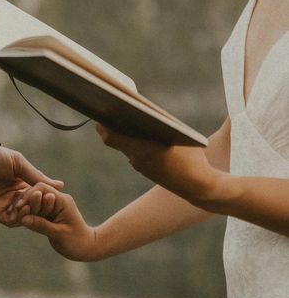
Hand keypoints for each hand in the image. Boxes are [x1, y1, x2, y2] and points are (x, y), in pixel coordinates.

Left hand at [0, 145, 63, 226]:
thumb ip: (38, 177)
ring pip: (24, 216)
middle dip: (39, 206)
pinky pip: (11, 221)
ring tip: (33, 206)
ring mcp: (6, 205)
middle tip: (44, 202)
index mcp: (22, 184)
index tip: (53, 197)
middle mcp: (15, 196)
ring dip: (30, 212)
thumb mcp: (19, 164)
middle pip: (33, 208)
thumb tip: (60, 185)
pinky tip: (23, 210)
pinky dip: (19, 218)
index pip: (39, 196)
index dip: (46, 198)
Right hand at [16, 183, 98, 261]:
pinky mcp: (49, 214)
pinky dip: (29, 214)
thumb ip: (41, 225)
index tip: (20, 208)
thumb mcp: (58, 234)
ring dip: (26, 208)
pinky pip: (36, 210)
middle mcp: (57, 200)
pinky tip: (21, 220)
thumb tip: (23, 219)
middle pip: (36, 193)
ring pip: (34, 202)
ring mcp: (53, 207)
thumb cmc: (76, 242)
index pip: (41, 189)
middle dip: (25, 201)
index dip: (28, 196)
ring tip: (16, 216)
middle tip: (15, 212)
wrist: (86, 248)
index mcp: (62, 200)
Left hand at [96, 124, 222, 205]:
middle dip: (113, 126)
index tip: (98, 114)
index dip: (103, 125)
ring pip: (128, 147)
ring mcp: (140, 167)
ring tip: (127, 119)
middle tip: (108, 114)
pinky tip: (142, 136)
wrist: (197, 186)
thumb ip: (157, 124)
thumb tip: (139, 111)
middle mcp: (137, 159)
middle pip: (116, 140)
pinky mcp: (146, 171)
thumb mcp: (177, 135)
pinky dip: (137, 145)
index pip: (111, 137)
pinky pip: (137, 154)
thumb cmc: (191, 157)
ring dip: (127, 135)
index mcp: (142, 149)